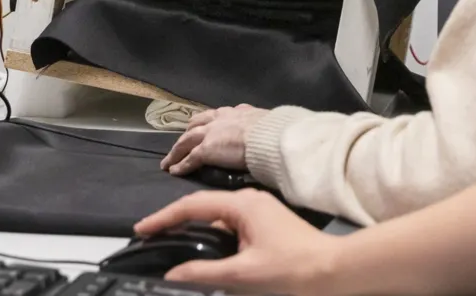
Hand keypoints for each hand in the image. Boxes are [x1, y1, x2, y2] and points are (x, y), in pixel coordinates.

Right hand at [135, 189, 342, 294]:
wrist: (333, 272)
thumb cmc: (293, 269)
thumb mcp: (243, 274)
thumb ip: (204, 273)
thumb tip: (173, 274)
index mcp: (243, 205)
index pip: (193, 206)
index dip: (164, 217)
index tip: (142, 229)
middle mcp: (250, 201)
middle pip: (203, 207)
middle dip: (176, 221)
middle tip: (151, 236)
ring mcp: (259, 211)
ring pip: (217, 218)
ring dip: (195, 230)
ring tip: (171, 242)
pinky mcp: (266, 223)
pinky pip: (231, 226)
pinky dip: (213, 236)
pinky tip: (204, 251)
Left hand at [160, 104, 265, 176]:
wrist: (268, 138)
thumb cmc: (273, 131)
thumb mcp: (265, 121)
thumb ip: (258, 125)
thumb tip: (264, 129)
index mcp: (236, 112)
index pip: (216, 115)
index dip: (206, 122)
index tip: (201, 126)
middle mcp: (219, 119)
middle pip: (196, 125)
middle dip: (187, 133)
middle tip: (181, 142)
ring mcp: (210, 134)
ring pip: (186, 141)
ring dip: (176, 151)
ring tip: (169, 161)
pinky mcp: (206, 150)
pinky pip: (189, 159)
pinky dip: (180, 165)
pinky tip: (174, 171)